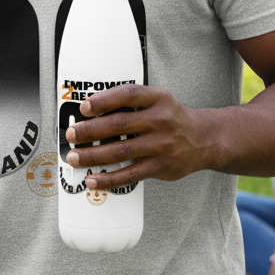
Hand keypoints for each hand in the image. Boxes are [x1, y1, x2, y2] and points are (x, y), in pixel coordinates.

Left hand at [63, 85, 208, 190]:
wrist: (203, 140)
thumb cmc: (171, 118)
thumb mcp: (157, 101)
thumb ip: (130, 104)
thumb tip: (91, 113)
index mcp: (157, 98)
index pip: (128, 95)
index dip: (104, 100)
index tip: (84, 107)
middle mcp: (160, 120)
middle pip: (119, 124)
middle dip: (89, 130)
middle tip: (71, 134)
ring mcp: (160, 145)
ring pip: (120, 151)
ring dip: (92, 155)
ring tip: (74, 157)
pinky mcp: (159, 167)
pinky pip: (129, 174)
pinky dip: (108, 179)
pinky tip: (92, 180)